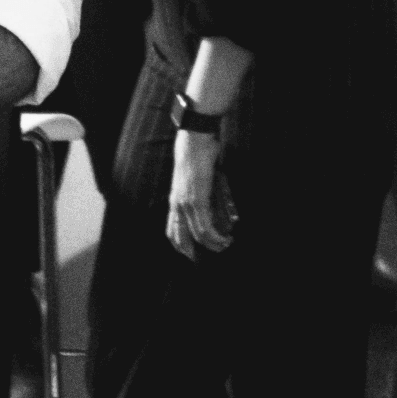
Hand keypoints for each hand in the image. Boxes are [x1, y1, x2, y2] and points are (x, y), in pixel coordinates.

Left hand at [165, 129, 233, 258]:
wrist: (194, 141)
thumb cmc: (195, 154)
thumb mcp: (193, 178)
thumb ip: (198, 192)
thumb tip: (210, 202)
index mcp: (174, 200)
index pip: (171, 229)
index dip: (179, 244)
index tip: (188, 253)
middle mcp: (177, 205)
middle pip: (182, 237)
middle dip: (194, 251)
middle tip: (208, 256)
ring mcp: (187, 204)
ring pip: (198, 234)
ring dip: (212, 244)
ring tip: (224, 246)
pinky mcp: (198, 201)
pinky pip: (206, 226)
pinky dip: (216, 236)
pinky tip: (224, 238)